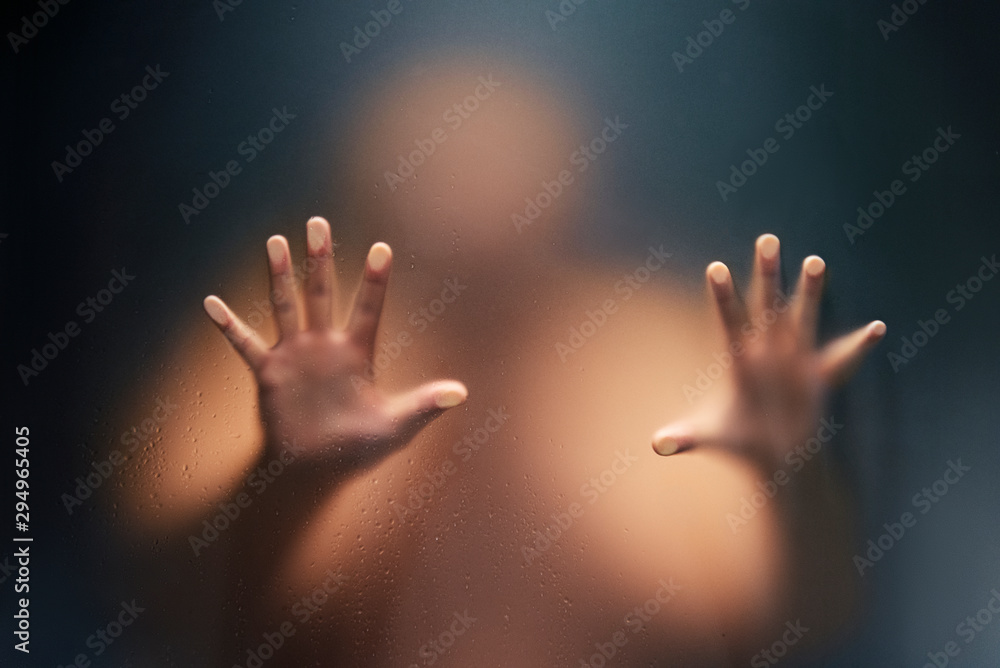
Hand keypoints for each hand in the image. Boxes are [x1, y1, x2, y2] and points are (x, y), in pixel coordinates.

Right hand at [202, 216, 466, 473]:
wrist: (315, 469)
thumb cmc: (359, 448)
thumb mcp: (396, 427)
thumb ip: (424, 406)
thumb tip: (462, 392)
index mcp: (358, 354)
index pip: (370, 309)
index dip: (376, 281)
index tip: (382, 247)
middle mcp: (326, 346)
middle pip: (323, 293)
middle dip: (321, 259)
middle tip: (319, 222)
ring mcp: (296, 356)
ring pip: (287, 306)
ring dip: (280, 276)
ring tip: (276, 241)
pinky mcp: (269, 373)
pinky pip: (246, 344)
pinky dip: (229, 326)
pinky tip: (211, 303)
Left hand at [652, 234, 884, 467]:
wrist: (775, 456)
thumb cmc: (739, 439)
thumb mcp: (709, 437)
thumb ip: (685, 437)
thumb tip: (657, 445)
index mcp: (739, 360)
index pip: (729, 321)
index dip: (723, 296)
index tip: (714, 267)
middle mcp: (767, 352)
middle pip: (766, 306)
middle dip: (767, 274)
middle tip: (767, 238)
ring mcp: (795, 360)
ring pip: (803, 318)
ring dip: (809, 292)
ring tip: (814, 260)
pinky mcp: (819, 378)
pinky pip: (842, 359)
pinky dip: (859, 346)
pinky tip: (875, 329)